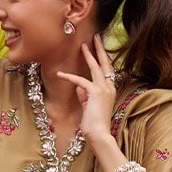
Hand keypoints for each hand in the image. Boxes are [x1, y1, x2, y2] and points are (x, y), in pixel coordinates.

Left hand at [57, 34, 117, 148]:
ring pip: (95, 67)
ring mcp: (103, 89)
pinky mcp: (94, 93)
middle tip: (97, 37)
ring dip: (89, 55)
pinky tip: (60, 74)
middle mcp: (109, 87)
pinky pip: (80, 81)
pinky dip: (70, 77)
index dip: (104, 58)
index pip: (108, 70)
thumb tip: (79, 87)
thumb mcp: (89, 107)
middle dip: (100, 49)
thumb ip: (85, 96)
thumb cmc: (94, 124)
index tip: (100, 47)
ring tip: (84, 45)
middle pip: (105, 64)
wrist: (99, 134)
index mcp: (110, 89)